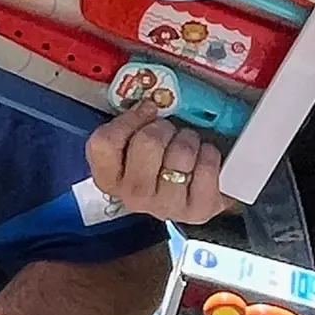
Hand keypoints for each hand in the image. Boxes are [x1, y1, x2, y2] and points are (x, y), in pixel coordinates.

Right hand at [87, 103, 230, 229]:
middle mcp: (134, 196)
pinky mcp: (198, 210)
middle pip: (147, 141)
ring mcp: (166, 206)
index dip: (130, 119)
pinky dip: (209, 154)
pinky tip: (203, 160)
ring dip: (189, 139)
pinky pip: (206, 165)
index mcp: (110, 178)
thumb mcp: (136, 145)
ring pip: (181, 152)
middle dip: (164, 128)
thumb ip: (132, 124)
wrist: (194, 195)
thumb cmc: (162, 164)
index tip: (147, 111)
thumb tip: (148, 103)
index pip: (105, 142)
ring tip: (188, 147)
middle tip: (169, 133)